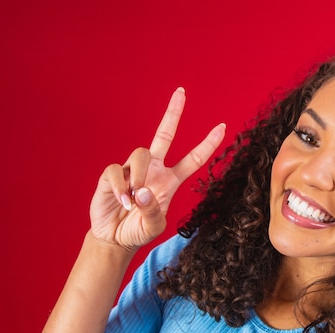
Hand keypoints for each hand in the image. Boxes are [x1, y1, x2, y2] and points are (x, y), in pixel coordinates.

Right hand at [89, 87, 225, 249]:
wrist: (114, 238)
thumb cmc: (139, 230)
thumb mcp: (153, 227)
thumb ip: (152, 211)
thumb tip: (143, 191)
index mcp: (170, 180)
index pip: (193, 159)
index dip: (207, 144)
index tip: (222, 127)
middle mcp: (153, 170)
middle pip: (164, 134)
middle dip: (173, 113)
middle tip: (182, 92)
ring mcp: (132, 170)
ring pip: (140, 153)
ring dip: (138, 176)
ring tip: (132, 201)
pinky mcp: (111, 175)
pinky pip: (116, 171)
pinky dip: (120, 187)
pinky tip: (122, 202)